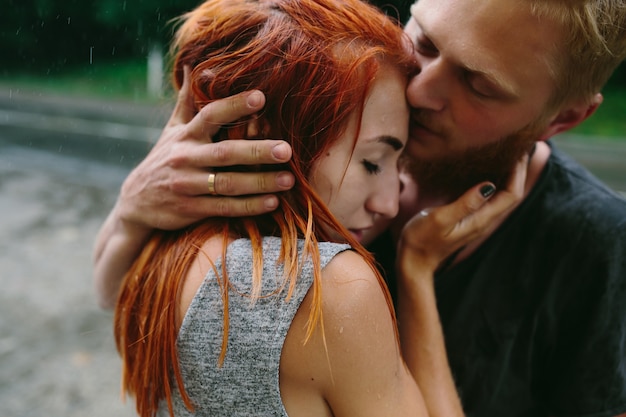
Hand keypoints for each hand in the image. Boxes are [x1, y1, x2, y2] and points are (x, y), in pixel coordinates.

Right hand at [118, 66, 294, 230]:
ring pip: (228, 184)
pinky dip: (249, 206)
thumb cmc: (164, 159)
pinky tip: (272, 202)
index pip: (210, 115)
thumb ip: (187, 101)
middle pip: (225, 153)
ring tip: (289, 180)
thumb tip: (192, 63)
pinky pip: (224, 208)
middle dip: (257, 151)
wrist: (136, 202)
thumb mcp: (172, 130)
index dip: (234, 106)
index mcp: (185, 135)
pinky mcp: (190, 210)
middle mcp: (185, 158)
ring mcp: (187, 185)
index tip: (261, 97)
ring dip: (260, 182)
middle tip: (286, 149)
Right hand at [397, 156, 526, 275]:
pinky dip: (494, 180)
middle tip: (520, 146)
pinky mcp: (468, 217)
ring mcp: (477, 219)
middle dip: (518, 170)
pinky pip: (488, 197)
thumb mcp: (440, 218)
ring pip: (502, 194)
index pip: (511, 194)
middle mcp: (484, 219)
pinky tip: (488, 168)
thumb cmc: (422, 239)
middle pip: (511, 193)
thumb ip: (465, 203)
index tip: (518, 150)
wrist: (414, 260)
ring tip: (510, 153)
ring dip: (508, 174)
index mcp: (481, 219)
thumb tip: (488, 185)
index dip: (518, 172)